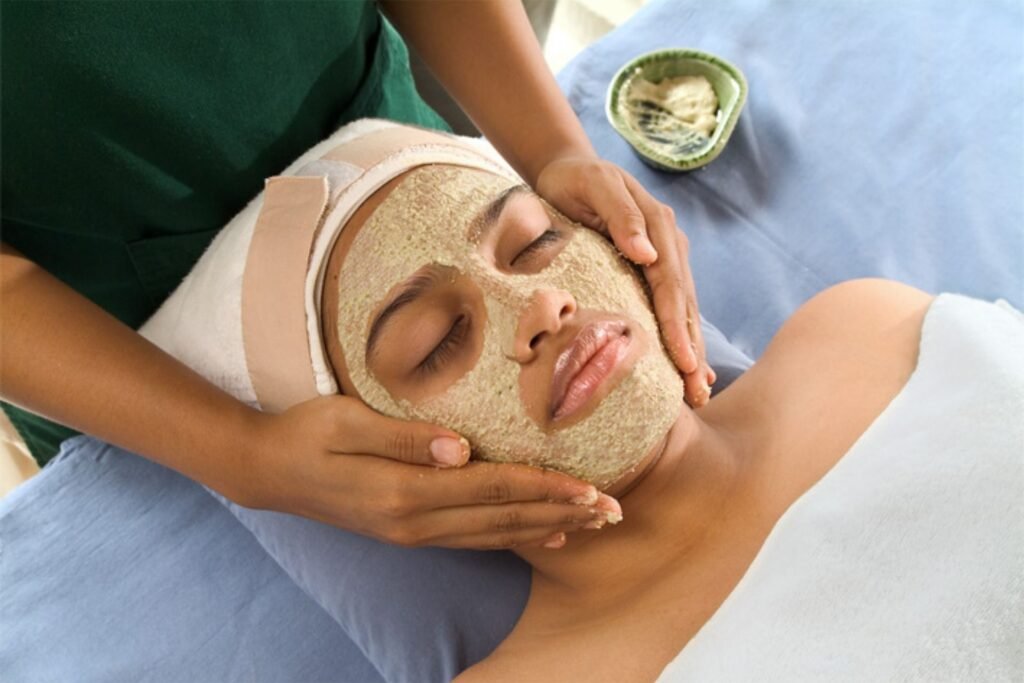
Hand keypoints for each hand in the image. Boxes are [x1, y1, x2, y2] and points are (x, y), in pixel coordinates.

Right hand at [240, 395, 621, 549]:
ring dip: (546, 527)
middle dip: (562, 513)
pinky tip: (542, 535)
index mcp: (404, 492)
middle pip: (503, 518)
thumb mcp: (346, 422)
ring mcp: (412, 533)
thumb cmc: (306, 434)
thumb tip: (461, 447)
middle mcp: (414, 521)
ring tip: (591, 524)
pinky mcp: (408, 532)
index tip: (591, 488)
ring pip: (494, 535)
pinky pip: (473, 539)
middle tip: (613, 512)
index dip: (545, 489)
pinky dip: (514, 538)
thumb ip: (403, 435)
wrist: (267, 471)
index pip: (492, 490)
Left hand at [536, 156, 714, 406]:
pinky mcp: (654, 270)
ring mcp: (666, 258)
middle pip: (684, 305)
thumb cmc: (576, 180)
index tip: (684, 361)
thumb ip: (620, 215)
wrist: (570, 170)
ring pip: (683, 311)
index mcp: (659, 227)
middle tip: (698, 392)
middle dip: (693, 351)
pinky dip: (682, 338)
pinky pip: (671, 307)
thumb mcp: (595, 186)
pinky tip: (690, 368)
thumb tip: (646, 253)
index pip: (670, 285)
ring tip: (699, 392)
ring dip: (692, 352)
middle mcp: (669, 245)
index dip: (677, 325)